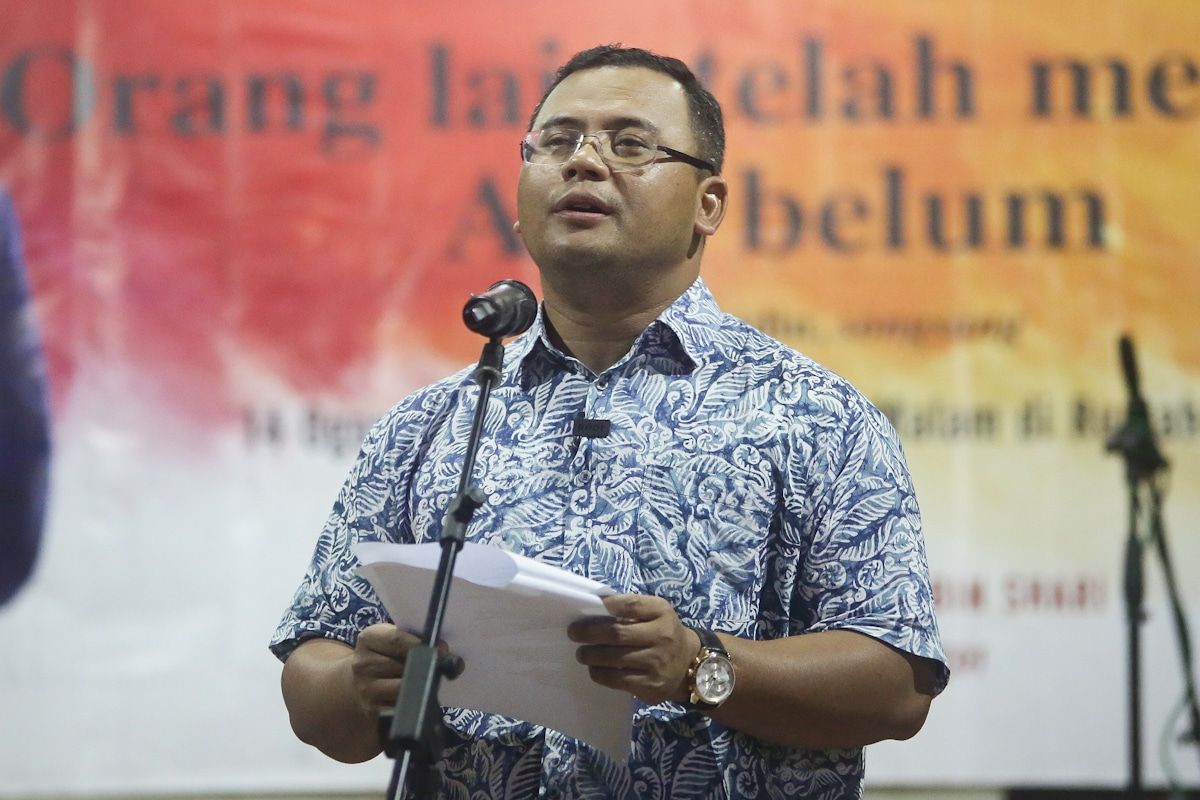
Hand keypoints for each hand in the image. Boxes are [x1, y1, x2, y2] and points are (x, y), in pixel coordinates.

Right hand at [348, 624, 450, 715]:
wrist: (360, 682)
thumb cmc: (385, 656)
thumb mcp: (391, 640)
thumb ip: (413, 638)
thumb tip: (442, 648)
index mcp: (368, 639)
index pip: (396, 639)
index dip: (421, 644)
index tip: (442, 648)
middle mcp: (363, 664)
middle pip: (402, 664)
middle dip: (427, 666)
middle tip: (446, 666)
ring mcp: (366, 689)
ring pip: (404, 687)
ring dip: (422, 685)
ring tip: (434, 681)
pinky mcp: (374, 711)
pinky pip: (401, 706)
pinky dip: (415, 701)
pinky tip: (422, 697)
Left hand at [568, 594, 700, 704]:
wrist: (689, 665)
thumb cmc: (663, 633)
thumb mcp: (656, 613)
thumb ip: (632, 608)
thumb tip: (596, 605)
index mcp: (662, 613)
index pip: (632, 605)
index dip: (608, 605)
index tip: (590, 606)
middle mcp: (662, 637)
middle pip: (618, 633)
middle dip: (590, 633)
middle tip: (573, 633)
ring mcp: (656, 663)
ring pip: (614, 658)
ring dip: (591, 655)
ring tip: (581, 653)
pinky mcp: (650, 686)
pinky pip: (617, 680)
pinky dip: (600, 673)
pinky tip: (595, 669)